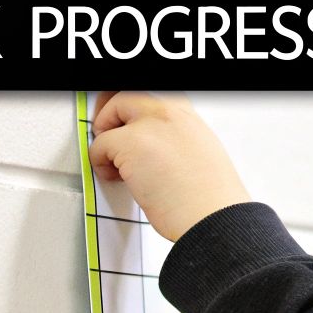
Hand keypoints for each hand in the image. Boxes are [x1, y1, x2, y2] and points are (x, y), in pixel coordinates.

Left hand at [88, 91, 251, 241]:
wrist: (212, 218)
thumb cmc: (208, 199)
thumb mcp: (199, 154)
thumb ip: (173, 141)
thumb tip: (150, 147)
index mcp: (187, 115)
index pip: (150, 96)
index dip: (129, 108)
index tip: (122, 121)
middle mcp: (170, 112)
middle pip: (126, 95)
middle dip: (109, 112)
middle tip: (105, 132)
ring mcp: (151, 124)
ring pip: (112, 110)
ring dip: (105, 134)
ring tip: (113, 160)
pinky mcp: (132, 143)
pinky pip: (100, 145)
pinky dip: (100, 162)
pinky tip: (117, 177)